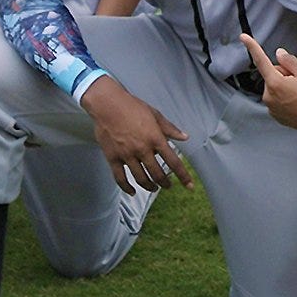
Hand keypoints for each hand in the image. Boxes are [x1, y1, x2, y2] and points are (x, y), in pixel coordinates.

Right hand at [84, 77, 193, 193]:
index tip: (189, 186)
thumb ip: (170, 129)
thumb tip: (185, 137)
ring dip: (150, 186)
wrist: (107, 104)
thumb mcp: (155, 115)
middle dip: (165, 183)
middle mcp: (143, 149)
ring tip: (154, 188)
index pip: (173, 162)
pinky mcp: (113, 158)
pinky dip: (127, 188)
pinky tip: (132, 191)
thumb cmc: (132, 106)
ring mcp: (127, 155)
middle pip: (157, 174)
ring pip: (141, 179)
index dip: (183, 176)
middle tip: (168, 186)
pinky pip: (120, 178)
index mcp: (155, 138)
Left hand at [243, 33, 296, 136]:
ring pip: (275, 88)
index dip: (252, 47)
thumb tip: (279, 54)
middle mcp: (269, 97)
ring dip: (285, 87)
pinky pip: (278, 100)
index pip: (260, 60)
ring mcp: (272, 109)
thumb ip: (290, 61)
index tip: (243, 37)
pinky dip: (286, 98)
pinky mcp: (277, 116)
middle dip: (284, 74)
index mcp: (274, 84)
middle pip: (272, 75)